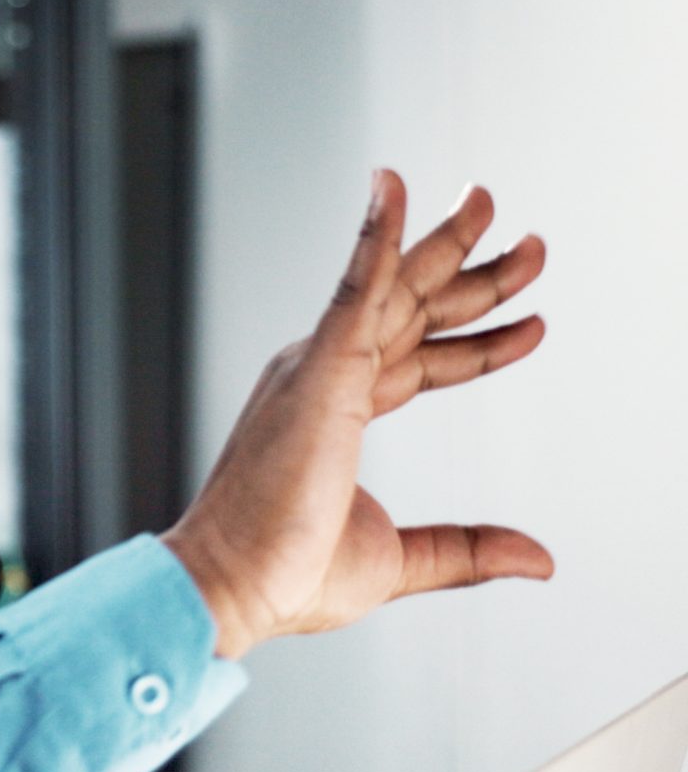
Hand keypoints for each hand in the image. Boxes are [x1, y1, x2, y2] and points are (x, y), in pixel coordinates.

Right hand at [163, 171, 551, 659]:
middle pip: (416, 310)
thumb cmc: (287, 576)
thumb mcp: (400, 560)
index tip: (533, 324)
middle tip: (528, 240)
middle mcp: (324, 377)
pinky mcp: (319, 369)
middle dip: (474, 272)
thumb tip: (539, 558)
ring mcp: (318, 367)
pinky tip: (392, 187)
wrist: (233, 584)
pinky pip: (357, 286)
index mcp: (335, 414)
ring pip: (399, 288)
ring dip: (448, 243)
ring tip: (489, 201)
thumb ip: (468, 549)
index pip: (421, 362)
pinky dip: (376, 236)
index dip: (479, 344)